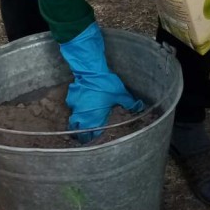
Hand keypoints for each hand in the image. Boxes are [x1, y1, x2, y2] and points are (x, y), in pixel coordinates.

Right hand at [58, 23, 143, 141]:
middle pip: (79, 133)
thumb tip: (139, 107)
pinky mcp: (71, 100)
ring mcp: (75, 109)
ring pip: (73, 122)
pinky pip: (71, 109)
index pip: (92, 136)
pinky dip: (75, 109)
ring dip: (77, 124)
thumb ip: (129, 103)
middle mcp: (83, 117)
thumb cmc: (105, 84)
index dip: (93, 139)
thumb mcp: (120, 94)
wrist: (90, 71)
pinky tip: (81, 105)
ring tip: (82, 123)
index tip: (95, 138)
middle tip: (87, 135)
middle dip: (82, 135)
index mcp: (95, 119)